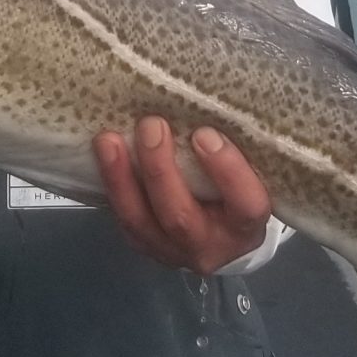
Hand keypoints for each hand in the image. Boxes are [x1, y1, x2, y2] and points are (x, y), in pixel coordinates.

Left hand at [93, 117, 272, 273]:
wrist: (222, 237)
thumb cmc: (238, 192)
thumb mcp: (251, 175)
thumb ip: (235, 151)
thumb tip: (205, 103)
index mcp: (246, 228)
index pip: (246, 205)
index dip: (227, 171)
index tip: (205, 134)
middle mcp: (210, 247)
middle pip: (180, 216)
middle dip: (160, 169)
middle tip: (151, 125)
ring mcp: (172, 253)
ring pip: (140, 221)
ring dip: (121, 178)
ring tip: (109, 140)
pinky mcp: (144, 245)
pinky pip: (122, 219)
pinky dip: (112, 185)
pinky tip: (104, 154)